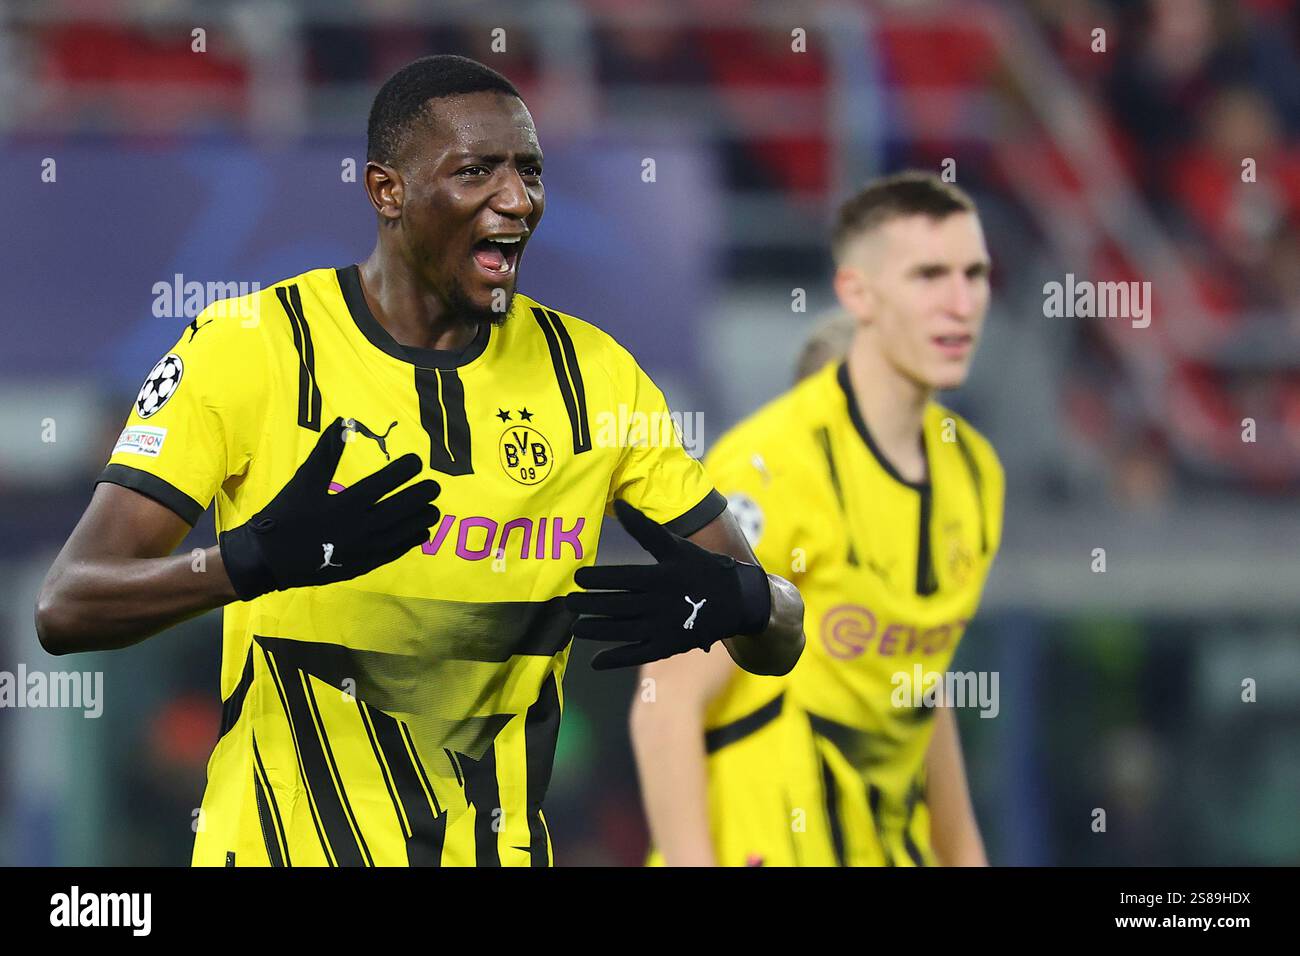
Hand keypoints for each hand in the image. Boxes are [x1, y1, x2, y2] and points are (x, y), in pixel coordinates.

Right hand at [219, 417, 440, 599]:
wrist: (269, 560)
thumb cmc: (286, 515)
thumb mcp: (304, 481)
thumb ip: (326, 453)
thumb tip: (343, 422)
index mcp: (345, 504)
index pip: (382, 483)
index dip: (403, 470)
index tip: (417, 461)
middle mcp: (358, 527)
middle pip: (400, 509)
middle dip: (420, 496)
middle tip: (435, 486)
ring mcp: (363, 549)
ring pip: (402, 532)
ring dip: (420, 519)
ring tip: (434, 507)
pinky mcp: (363, 564)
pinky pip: (393, 552)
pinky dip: (410, 541)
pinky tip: (421, 531)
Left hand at [565, 500, 771, 669]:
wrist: (736, 600)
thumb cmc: (700, 567)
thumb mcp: (675, 546)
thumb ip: (644, 528)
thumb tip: (619, 505)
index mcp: (662, 577)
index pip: (623, 578)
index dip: (598, 578)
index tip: (578, 578)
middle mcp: (661, 604)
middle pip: (618, 605)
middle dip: (590, 605)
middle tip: (567, 603)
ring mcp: (664, 628)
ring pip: (624, 631)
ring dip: (598, 631)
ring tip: (576, 628)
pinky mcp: (668, 646)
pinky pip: (639, 654)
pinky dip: (617, 659)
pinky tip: (596, 661)